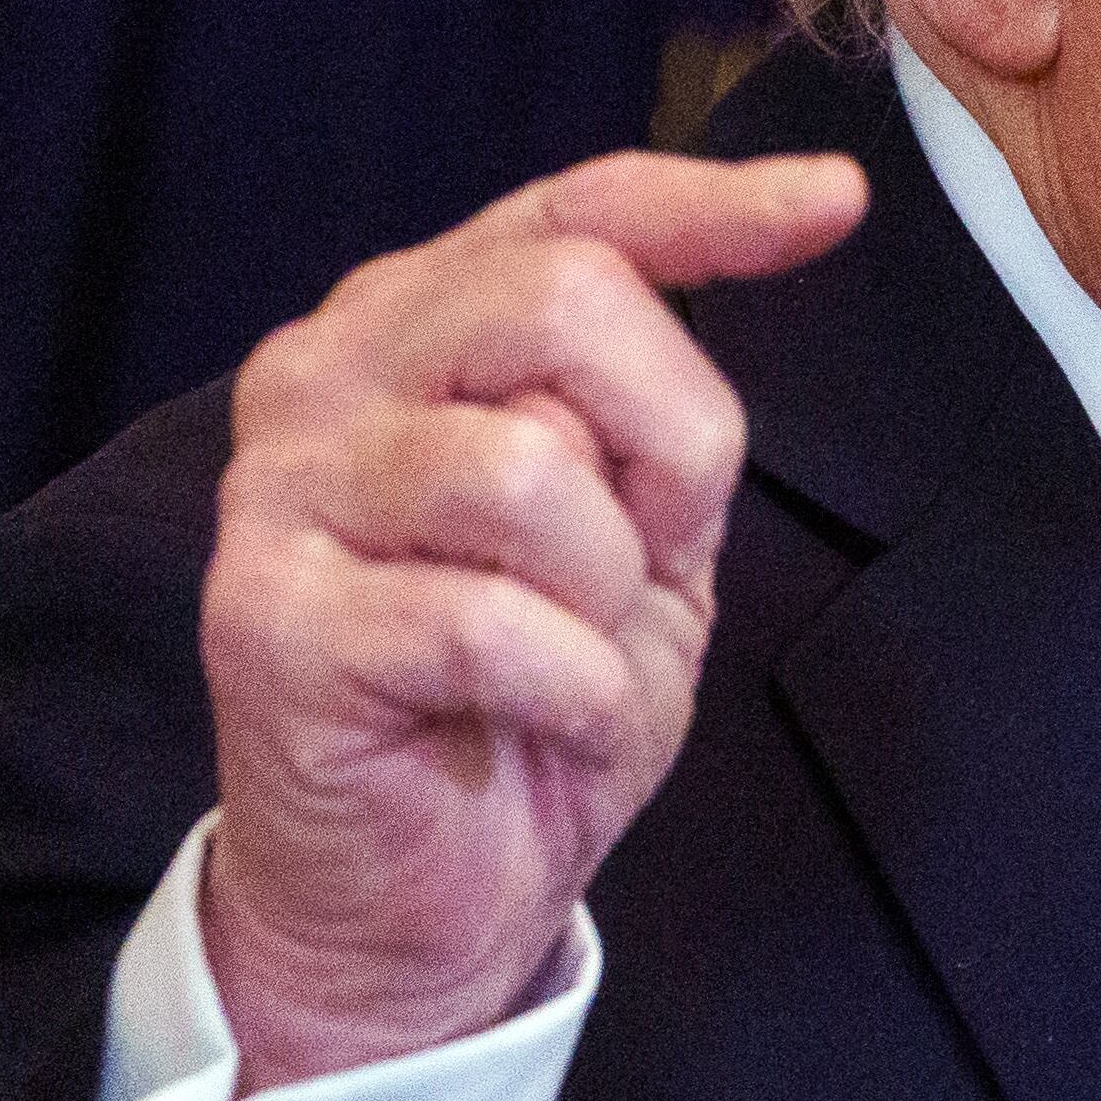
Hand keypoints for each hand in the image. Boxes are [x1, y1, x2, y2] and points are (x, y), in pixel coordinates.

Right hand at [196, 148, 867, 1092]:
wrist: (425, 901)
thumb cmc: (539, 693)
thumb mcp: (645, 527)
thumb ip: (673, 397)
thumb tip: (818, 199)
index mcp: (421, 319)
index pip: (581, 208)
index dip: (716, 201)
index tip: (838, 199)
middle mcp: (328, 368)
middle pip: (563, 297)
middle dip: (668, 441)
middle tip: (649, 559)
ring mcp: (281, 487)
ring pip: (526, 467)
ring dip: (605, 592)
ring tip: (572, 655)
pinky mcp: (262, 616)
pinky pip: (487, 621)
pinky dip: (573, 691)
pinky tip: (550, 725)